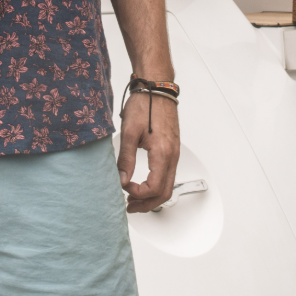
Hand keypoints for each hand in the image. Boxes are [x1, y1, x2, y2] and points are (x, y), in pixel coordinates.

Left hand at [117, 91, 179, 212]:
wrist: (157, 88)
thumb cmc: (145, 105)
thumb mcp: (129, 132)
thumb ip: (126, 159)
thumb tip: (122, 179)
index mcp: (163, 153)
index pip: (154, 188)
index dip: (137, 194)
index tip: (124, 187)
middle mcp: (172, 156)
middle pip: (164, 193)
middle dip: (146, 204)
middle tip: (129, 206)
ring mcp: (174, 153)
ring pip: (168, 185)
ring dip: (152, 196)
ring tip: (134, 197)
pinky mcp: (172, 149)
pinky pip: (168, 175)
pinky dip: (156, 185)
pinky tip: (143, 183)